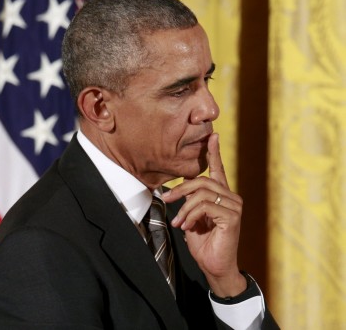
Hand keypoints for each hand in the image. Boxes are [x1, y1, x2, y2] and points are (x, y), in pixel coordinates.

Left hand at [161, 133, 246, 296]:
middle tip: (166, 198)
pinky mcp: (232, 217)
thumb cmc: (203, 242)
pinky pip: (205, 207)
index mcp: (221, 195)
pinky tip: (186, 226)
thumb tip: (177, 187)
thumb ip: (189, 201)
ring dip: (184, 208)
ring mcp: (234, 207)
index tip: (213, 135)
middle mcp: (231, 197)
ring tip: (178, 222)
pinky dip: (190, 215)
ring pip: (202, 194)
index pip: (218, 169)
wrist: (214, 265)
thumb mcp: (192, 217)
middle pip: (202, 181)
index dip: (214, 152)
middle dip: (180, 189)